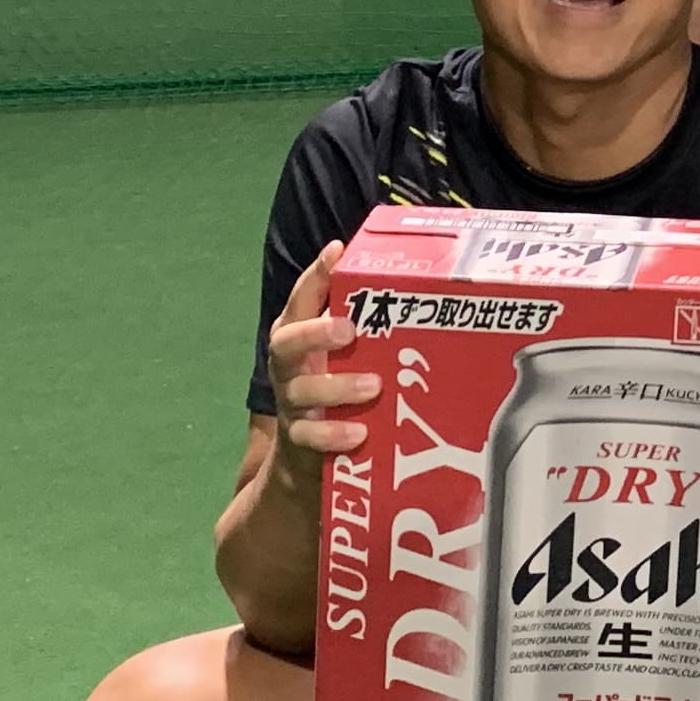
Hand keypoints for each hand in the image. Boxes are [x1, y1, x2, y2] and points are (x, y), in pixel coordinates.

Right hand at [263, 242, 382, 469]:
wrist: (308, 448)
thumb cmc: (335, 379)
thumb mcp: (342, 349)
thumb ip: (363, 318)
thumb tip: (411, 275)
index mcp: (297, 333)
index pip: (301, 298)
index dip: (316, 275)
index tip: (336, 252)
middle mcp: (288, 363)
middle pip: (288, 342)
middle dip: (316, 334)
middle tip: (349, 330)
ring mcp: (291, 401)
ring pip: (304, 391)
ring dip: (338, 387)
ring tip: (374, 387)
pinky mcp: (299, 437)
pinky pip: (310, 437)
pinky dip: (333, 435)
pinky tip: (359, 432)